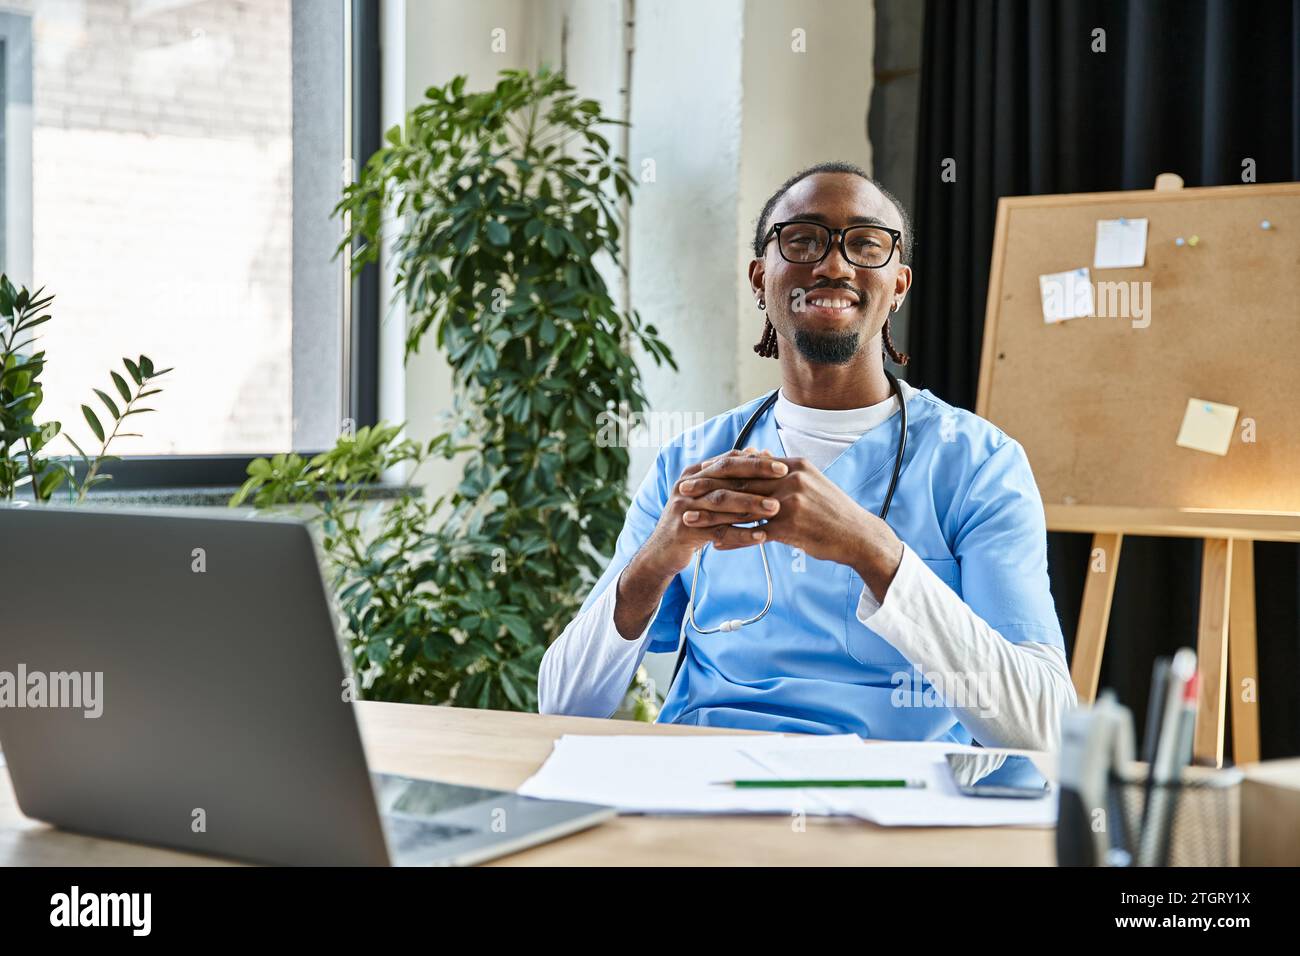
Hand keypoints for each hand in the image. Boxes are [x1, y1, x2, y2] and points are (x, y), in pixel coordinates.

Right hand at [640, 448, 790, 575]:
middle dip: (756, 473)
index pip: (728, 459)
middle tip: (784, 475)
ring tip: (776, 507)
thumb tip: (759, 452)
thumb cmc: (694, 520)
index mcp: (694, 473)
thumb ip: (731, 477)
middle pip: (725, 474)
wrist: (662, 551)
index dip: (754, 460)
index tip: (781, 462)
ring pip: (722, 501)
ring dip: (751, 503)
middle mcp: (687, 485)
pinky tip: (761, 536)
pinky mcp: (686, 531)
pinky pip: (718, 531)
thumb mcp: (708, 495)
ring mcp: (684, 507)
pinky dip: (741, 534)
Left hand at [678, 455, 904, 599]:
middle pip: (740, 481)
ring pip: (741, 507)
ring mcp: (789, 503)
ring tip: (690, 519)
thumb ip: (783, 470)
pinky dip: (732, 538)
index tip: (698, 471)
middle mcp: (790, 479)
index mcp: (794, 465)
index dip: (720, 468)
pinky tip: (715, 544)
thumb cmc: (832, 511)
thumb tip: (759, 456)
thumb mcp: (810, 481)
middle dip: (708, 487)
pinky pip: (753, 533)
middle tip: (683, 490)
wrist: (858, 536)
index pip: (749, 463)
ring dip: (712, 514)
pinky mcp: (789, 528)